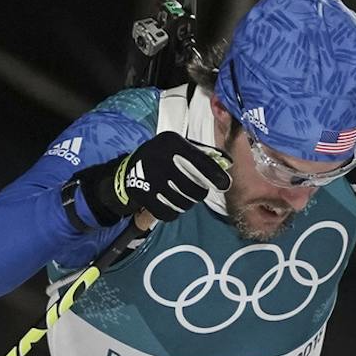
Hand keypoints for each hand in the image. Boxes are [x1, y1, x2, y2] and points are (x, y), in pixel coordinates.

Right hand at [78, 131, 230, 226]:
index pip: (201, 161)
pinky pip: (167, 212)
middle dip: (199, 193)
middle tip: (198, 193)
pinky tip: (173, 207)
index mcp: (171, 142)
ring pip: (182, 201)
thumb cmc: (161, 158)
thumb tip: (228, 164)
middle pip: (193, 187)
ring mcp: (149, 177)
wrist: (128, 171)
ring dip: (187, 203)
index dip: (215, 175)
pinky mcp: (142, 194)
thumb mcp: (176, 148)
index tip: (224, 185)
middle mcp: (160, 157)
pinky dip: (173, 213)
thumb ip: (201, 154)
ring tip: (184, 198)